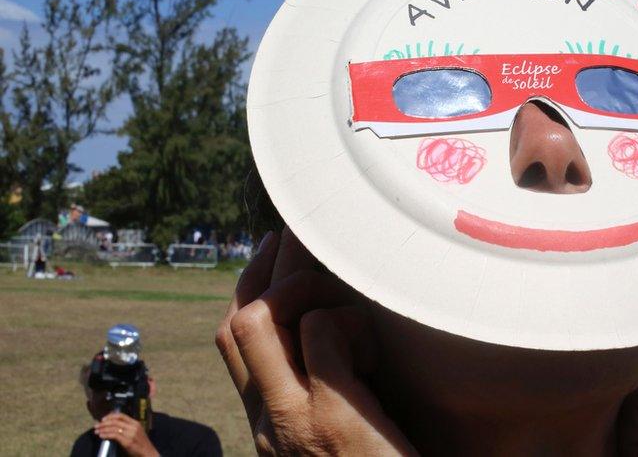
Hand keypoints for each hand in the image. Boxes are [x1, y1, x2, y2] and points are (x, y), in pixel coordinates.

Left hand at [93, 412, 158, 456]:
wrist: (148, 453)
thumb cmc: (140, 445)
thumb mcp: (135, 433)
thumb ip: (127, 429)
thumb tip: (113, 427)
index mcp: (136, 423)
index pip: (121, 416)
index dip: (110, 416)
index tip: (103, 419)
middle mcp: (133, 426)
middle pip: (116, 421)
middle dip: (104, 423)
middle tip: (96, 426)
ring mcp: (131, 434)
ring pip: (114, 427)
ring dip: (103, 429)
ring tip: (96, 431)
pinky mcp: (128, 441)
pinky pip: (114, 435)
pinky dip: (106, 435)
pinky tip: (101, 436)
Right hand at [215, 229, 415, 455]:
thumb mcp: (342, 429)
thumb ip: (331, 389)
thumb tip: (343, 333)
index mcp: (269, 422)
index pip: (235, 341)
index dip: (253, 288)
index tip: (278, 254)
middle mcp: (268, 419)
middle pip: (236, 320)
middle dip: (267, 267)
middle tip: (300, 236)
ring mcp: (293, 419)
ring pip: (257, 319)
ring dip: (304, 289)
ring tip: (345, 298)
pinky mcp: (331, 419)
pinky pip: (322, 333)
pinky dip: (349, 323)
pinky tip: (373, 348)